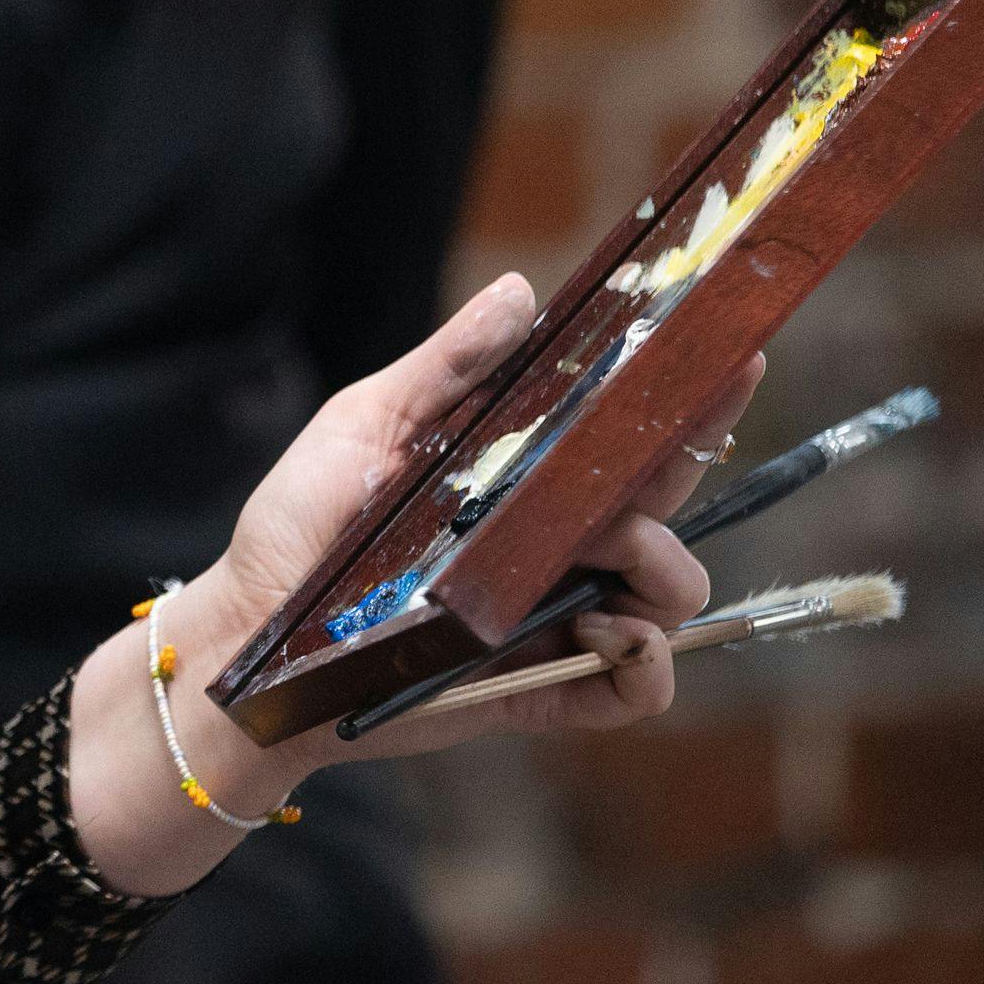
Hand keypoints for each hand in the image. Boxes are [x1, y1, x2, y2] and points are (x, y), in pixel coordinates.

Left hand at [70, 273, 763, 895]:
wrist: (248, 636)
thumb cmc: (300, 522)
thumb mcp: (367, 424)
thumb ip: (448, 366)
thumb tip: (523, 293)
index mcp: (525, 473)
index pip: (628, 429)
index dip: (691, 394)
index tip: (736, 350)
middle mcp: (553, 541)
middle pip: (667, 500)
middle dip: (690, 468)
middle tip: (666, 456)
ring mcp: (554, 616)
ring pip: (668, 596)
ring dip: (664, 572)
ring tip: (615, 556)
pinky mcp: (540, 690)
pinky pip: (634, 691)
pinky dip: (645, 666)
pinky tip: (607, 632)